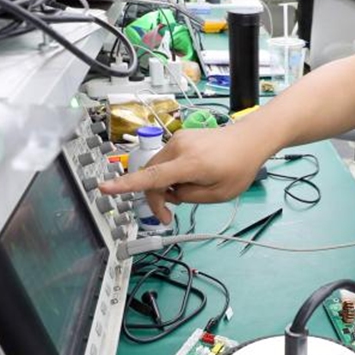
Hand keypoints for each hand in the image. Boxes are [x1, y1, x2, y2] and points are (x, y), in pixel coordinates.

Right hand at [99, 127, 272, 223]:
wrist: (250, 139)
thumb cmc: (239, 166)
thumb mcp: (217, 195)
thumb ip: (188, 197)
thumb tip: (169, 194)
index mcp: (190, 163)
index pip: (152, 177)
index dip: (126, 185)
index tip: (105, 188)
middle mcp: (179, 147)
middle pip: (150, 176)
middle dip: (156, 198)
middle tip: (168, 216)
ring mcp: (178, 140)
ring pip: (156, 169)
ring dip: (163, 185)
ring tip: (187, 192)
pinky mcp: (180, 138)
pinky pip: (165, 160)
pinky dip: (170, 173)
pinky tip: (187, 178)